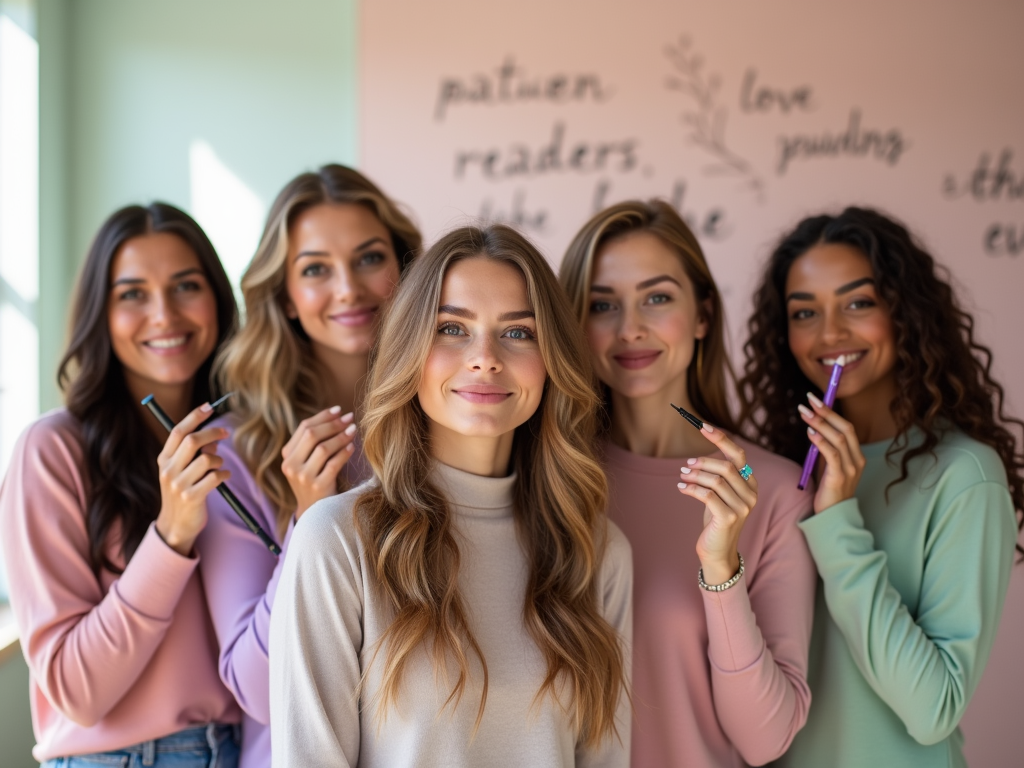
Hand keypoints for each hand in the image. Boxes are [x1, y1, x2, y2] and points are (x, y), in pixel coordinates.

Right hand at [155, 403, 230, 555]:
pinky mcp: (191, 497)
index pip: (178, 431)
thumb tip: (214, 438)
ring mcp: (179, 484)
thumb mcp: (183, 470)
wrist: (176, 525)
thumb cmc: (183, 491)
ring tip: (219, 465)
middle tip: (225, 432)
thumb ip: (195, 453)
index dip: (195, 416)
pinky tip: (223, 476)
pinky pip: (214, 477)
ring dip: (218, 459)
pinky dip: (223, 473)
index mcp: (164, 459)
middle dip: (212, 433)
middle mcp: (168, 470)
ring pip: (206, 459)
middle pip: (192, 441)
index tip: (209, 406)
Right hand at [281, 407, 356, 518]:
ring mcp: (303, 477)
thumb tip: (337, 414)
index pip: (304, 428)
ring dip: (341, 436)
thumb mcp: (307, 461)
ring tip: (354, 430)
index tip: (339, 410)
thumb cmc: (315, 479)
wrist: (314, 512)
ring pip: (323, 448)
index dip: (322, 416)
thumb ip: (314, 441)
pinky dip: (344, 452)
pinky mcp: (317, 486)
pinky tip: (352, 446)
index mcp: (287, 455)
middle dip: (333, 424)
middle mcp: (291, 465)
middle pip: (312, 435)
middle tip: (349, 418)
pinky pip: (334, 464)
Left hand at [677, 423, 757, 585]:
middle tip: (686, 465)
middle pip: (726, 466)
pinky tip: (681, 487)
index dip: (721, 438)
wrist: (717, 551)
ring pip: (716, 480)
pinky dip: (691, 488)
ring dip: (695, 475)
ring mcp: (742, 507)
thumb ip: (718, 477)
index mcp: (750, 484)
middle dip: (703, 462)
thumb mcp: (719, 495)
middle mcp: (750, 494)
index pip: (738, 455)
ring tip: (682, 477)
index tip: (703, 426)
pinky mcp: (729, 518)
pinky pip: (707, 495)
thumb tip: (697, 458)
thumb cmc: (716, 519)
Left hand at [798, 392, 865, 513]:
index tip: (816, 399)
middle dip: (826, 412)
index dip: (832, 411)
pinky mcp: (839, 477)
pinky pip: (832, 454)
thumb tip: (814, 427)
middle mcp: (857, 460)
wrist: (833, 517)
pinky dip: (820, 441)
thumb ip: (825, 449)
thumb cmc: (828, 490)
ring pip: (838, 438)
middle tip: (809, 400)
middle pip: (845, 428)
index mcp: (856, 455)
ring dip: (820, 423)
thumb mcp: (828, 465)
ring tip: (805, 413)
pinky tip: (810, 432)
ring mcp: (850, 469)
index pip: (847, 427)